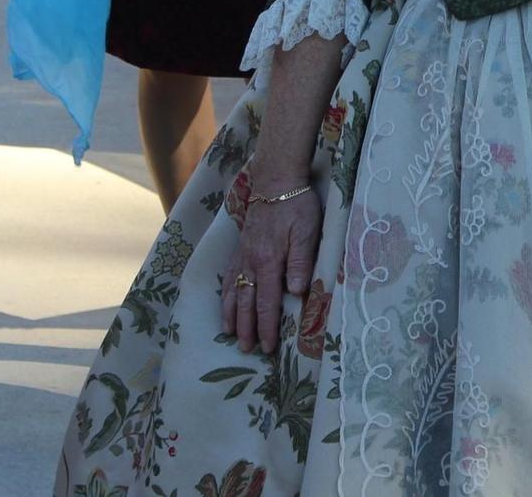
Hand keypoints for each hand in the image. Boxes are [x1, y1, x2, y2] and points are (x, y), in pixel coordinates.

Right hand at [220, 181, 321, 353]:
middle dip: (246, 328)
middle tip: (247, 350)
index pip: (267, 302)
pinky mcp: (239, 248)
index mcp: (269, 261)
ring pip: (232, 292)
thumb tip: (296, 292)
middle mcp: (251, 262)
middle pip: (246, 303)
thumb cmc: (296, 206)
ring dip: (231, 315)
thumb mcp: (307, 231)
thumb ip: (301, 261)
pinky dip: (225, 294)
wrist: (276, 181)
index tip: (268, 347)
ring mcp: (242, 255)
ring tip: (230, 334)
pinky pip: (228, 277)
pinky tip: (225, 302)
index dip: (267, 326)